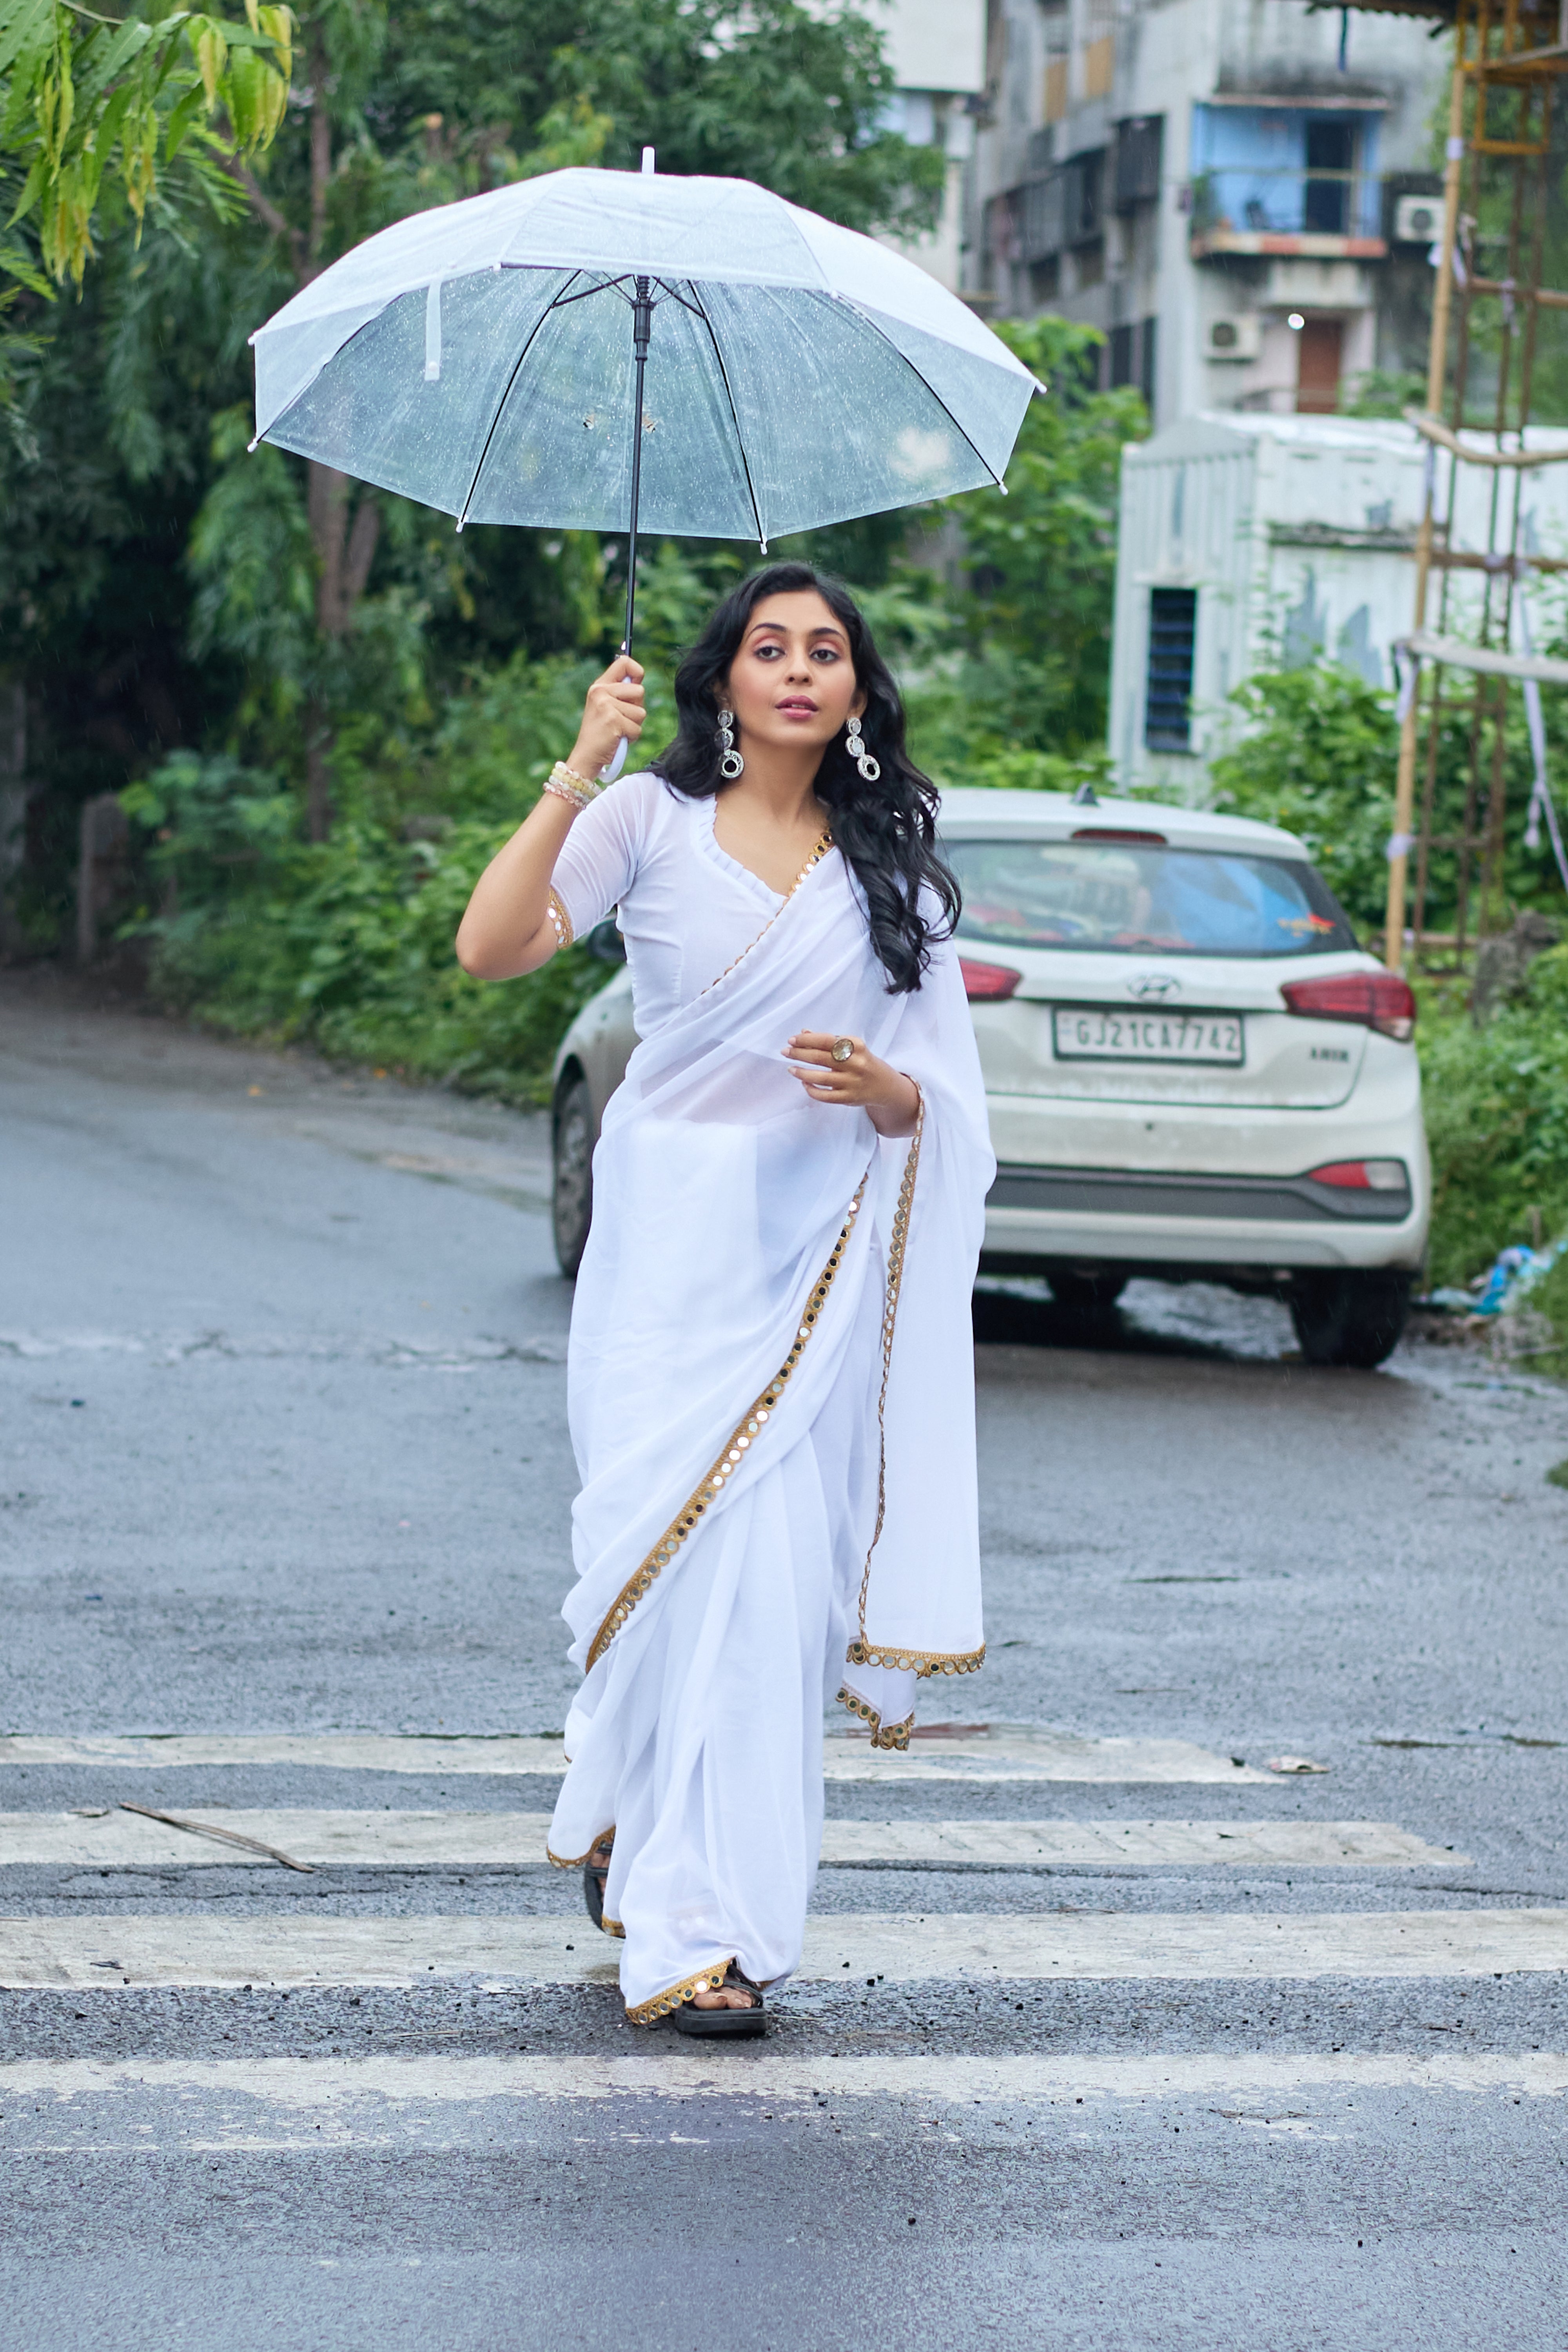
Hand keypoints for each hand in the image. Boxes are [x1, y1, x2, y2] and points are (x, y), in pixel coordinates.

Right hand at [567, 654, 645, 779]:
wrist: (586, 756)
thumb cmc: (601, 733)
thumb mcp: (607, 707)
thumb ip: (621, 693)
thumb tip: (638, 681)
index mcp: (599, 686)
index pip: (623, 662)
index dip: (637, 671)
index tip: (636, 685)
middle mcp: (601, 692)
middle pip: (640, 690)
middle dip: (637, 707)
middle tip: (622, 718)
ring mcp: (606, 706)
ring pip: (641, 711)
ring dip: (634, 725)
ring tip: (618, 730)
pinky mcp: (614, 720)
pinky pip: (638, 728)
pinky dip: (632, 737)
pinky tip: (618, 738)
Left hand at [784, 1032, 920, 1136]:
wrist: (885, 1086)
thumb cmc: (863, 1062)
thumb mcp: (851, 1048)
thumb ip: (828, 1040)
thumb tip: (804, 1033)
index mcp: (856, 1046)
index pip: (825, 1040)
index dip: (806, 1040)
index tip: (792, 1040)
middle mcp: (855, 1063)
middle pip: (820, 1057)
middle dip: (799, 1054)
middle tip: (785, 1052)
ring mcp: (852, 1082)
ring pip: (819, 1077)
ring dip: (801, 1072)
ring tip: (791, 1068)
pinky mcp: (849, 1098)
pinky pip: (824, 1096)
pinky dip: (811, 1089)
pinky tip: (804, 1083)